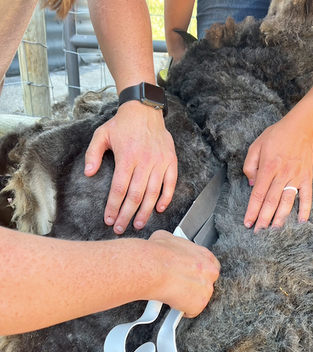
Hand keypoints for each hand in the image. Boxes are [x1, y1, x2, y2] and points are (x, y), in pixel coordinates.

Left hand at [85, 101, 177, 233]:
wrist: (145, 109)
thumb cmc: (122, 124)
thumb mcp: (102, 134)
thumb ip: (93, 154)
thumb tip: (89, 173)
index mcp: (127, 156)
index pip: (119, 188)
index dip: (113, 206)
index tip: (109, 219)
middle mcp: (145, 161)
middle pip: (136, 195)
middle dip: (127, 215)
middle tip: (121, 228)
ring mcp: (160, 161)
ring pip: (153, 193)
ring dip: (145, 211)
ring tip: (138, 224)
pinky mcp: (171, 161)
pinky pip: (170, 183)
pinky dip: (166, 198)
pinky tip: (159, 209)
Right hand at [148, 230, 219, 317]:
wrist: (152, 268)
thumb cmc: (157, 254)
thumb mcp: (167, 238)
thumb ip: (175, 244)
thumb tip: (167, 243)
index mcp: (205, 255)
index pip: (211, 266)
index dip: (199, 273)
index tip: (191, 275)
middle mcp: (210, 272)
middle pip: (208, 282)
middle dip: (196, 286)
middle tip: (180, 285)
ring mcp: (206, 289)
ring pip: (200, 297)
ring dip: (189, 297)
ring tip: (173, 293)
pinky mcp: (199, 304)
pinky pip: (192, 311)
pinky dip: (183, 310)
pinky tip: (173, 302)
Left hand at [243, 113, 312, 230]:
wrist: (300, 127)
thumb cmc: (275, 136)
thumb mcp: (255, 146)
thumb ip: (250, 166)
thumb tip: (252, 185)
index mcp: (268, 169)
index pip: (258, 195)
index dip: (252, 211)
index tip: (247, 223)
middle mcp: (282, 175)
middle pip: (271, 202)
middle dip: (264, 219)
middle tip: (258, 233)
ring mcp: (296, 177)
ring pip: (287, 202)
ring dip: (281, 218)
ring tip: (274, 231)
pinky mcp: (307, 178)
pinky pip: (307, 196)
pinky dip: (305, 209)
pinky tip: (301, 222)